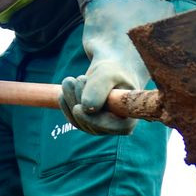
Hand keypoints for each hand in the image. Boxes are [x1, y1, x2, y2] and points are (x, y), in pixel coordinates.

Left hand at [59, 0, 174, 135]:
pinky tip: (67, 88)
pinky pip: (71, 117)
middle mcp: (115, 126)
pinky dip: (66, 102)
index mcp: (129, 117)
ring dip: (70, 98)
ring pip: (78, 120)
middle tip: (78, 78)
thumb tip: (86, 107)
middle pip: (91, 123)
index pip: (112, 128)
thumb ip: (99, 88)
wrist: (111, 67)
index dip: (95, 121)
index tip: (78, 108)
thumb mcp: (108, 73)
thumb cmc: (114, 69)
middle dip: (79, 100)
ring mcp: (100, 126)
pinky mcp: (88, 121)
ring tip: (71, 79)